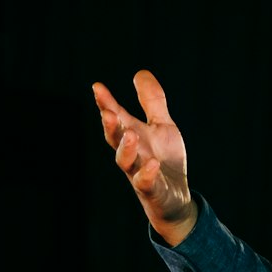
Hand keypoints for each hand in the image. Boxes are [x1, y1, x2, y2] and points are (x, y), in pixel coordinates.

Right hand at [93, 70, 197, 245]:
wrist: (174, 199)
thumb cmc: (165, 160)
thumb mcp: (162, 126)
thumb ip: (151, 101)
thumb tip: (140, 72)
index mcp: (132, 136)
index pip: (116, 118)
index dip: (106, 104)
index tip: (97, 87)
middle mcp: (131, 154)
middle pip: (115, 139)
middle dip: (110, 126)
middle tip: (107, 112)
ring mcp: (139, 173)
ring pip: (126, 162)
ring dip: (126, 149)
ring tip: (130, 134)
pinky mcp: (152, 191)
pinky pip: (146, 183)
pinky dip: (147, 174)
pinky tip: (152, 164)